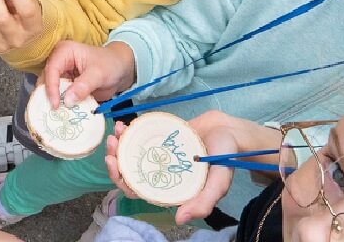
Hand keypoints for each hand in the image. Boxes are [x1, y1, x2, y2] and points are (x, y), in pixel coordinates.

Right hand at [42, 41, 136, 108]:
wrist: (121, 70)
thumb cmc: (111, 65)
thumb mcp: (98, 74)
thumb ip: (83, 87)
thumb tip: (67, 101)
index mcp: (64, 52)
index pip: (52, 70)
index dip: (51, 87)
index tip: (55, 104)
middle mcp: (58, 61)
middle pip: (46, 79)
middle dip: (47, 95)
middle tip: (49, 112)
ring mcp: (61, 74)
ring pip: (49, 89)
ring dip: (52, 101)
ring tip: (52, 115)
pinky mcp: (66, 85)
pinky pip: (59, 95)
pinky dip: (60, 104)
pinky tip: (60, 114)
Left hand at [105, 111, 279, 223]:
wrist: (231, 131)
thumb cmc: (225, 158)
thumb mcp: (218, 183)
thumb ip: (203, 202)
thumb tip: (179, 219)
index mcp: (168, 187)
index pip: (137, 189)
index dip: (120, 179)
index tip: (112, 163)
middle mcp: (160, 172)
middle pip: (128, 169)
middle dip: (114, 156)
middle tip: (112, 141)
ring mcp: (157, 154)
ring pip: (130, 152)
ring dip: (119, 142)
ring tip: (118, 129)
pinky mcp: (159, 137)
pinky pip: (139, 136)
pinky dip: (129, 131)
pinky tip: (125, 123)